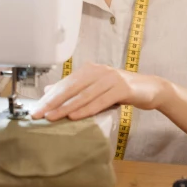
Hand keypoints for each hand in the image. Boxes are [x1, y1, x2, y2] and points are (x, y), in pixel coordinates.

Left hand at [30, 63, 169, 121]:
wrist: (151, 89)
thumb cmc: (121, 90)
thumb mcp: (96, 87)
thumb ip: (76, 89)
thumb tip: (49, 91)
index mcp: (90, 69)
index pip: (65, 83)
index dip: (49, 96)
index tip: (36, 108)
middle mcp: (99, 70)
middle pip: (71, 87)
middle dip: (52, 101)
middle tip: (38, 114)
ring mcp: (111, 78)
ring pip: (83, 95)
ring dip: (66, 107)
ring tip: (52, 117)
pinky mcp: (122, 88)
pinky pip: (100, 101)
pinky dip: (86, 109)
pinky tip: (75, 116)